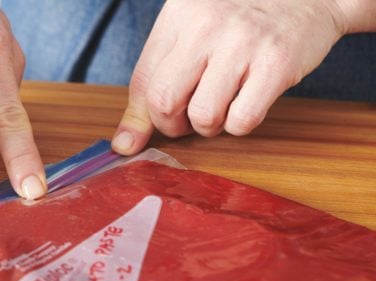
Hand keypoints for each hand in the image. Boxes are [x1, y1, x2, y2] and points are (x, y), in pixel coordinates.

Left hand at [112, 0, 349, 153]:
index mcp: (177, 16)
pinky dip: (241, 125)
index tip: (142, 137)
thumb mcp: (192, 32)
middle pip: (164, 102)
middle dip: (173, 126)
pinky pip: (243, 121)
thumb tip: (124, 144)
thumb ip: (156, 79)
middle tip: (189, 119)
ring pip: (203, 117)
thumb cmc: (240, 20)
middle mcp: (205, 25)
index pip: (141, 83)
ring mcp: (242, 43)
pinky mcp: (276, 63)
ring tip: (223, 105)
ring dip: (210, 127)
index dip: (143, 119)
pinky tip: (248, 102)